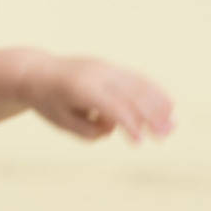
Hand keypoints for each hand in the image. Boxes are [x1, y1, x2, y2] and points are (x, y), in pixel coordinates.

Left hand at [19, 52, 174, 142]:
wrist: (37, 71)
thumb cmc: (48, 102)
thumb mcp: (62, 123)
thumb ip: (89, 131)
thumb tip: (116, 128)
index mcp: (81, 88)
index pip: (112, 107)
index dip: (129, 125)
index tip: (140, 143)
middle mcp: (96, 73)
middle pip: (131, 94)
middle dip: (150, 116)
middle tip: (165, 136)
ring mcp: (105, 67)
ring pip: (138, 83)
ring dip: (158, 103)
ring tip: (173, 123)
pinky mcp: (110, 67)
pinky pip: (136, 78)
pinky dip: (153, 91)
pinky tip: (168, 104)